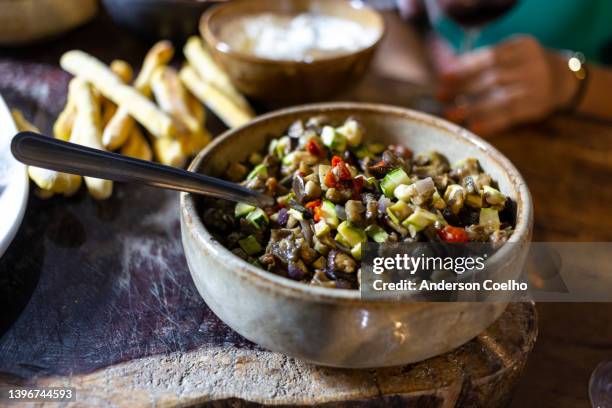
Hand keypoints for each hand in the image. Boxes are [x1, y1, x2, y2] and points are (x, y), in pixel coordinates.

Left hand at [436, 35, 577, 135]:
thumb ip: (484, 62)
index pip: (490, 56)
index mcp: (522, 47)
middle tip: (440, 96)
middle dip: (463, 88)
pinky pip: (510, 116)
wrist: (563, 80)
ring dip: (472, 107)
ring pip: (500, 98)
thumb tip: (448, 75)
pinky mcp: (537, 107)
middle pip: (492, 77)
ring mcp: (537, 88)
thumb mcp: (510, 55)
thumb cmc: (523, 67)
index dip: (465, 67)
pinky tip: (473, 127)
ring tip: (450, 114)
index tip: (443, 77)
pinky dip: (490, 122)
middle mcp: (532, 65)